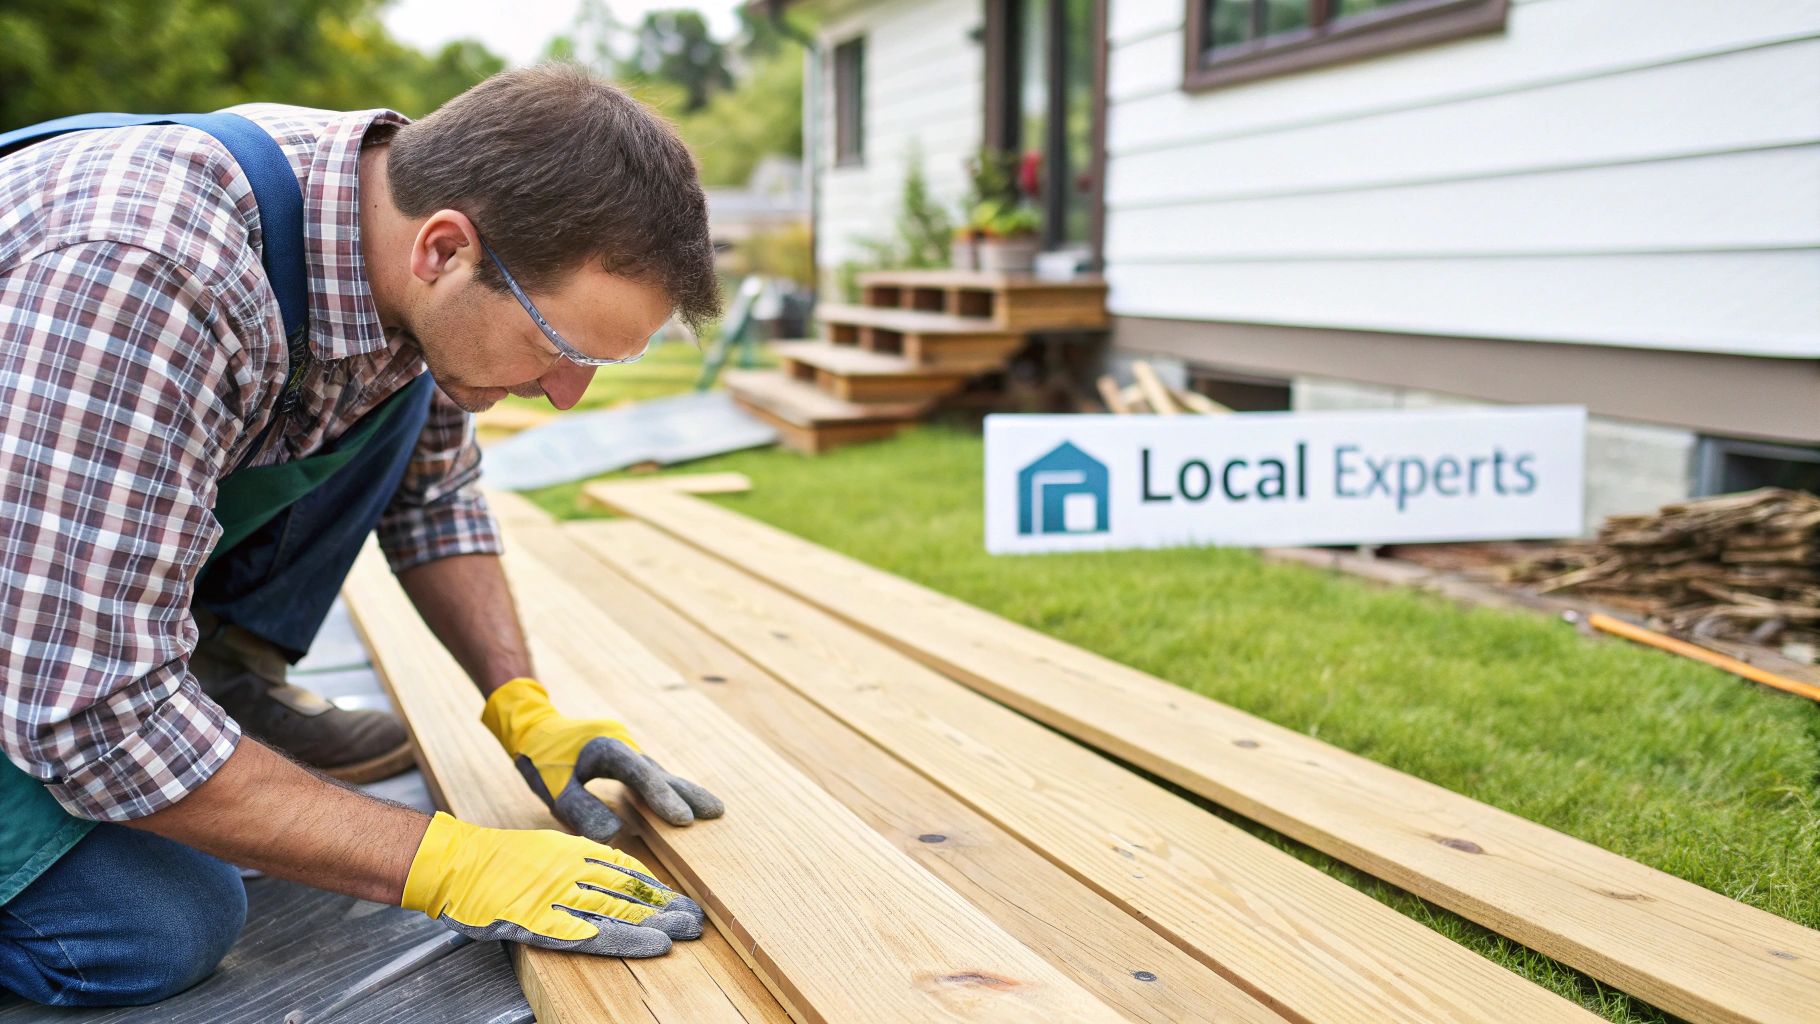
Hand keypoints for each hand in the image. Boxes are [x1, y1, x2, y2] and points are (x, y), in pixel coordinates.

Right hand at [402, 812, 702, 955]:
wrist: (454, 864)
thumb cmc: (497, 861)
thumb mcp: (546, 850)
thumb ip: (579, 862)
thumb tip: (612, 876)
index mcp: (574, 852)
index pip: (626, 871)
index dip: (655, 888)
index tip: (680, 899)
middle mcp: (573, 871)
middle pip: (629, 891)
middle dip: (666, 905)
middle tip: (698, 918)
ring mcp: (559, 896)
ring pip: (620, 911)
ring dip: (659, 922)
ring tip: (690, 932)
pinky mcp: (543, 923)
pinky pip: (592, 935)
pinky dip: (627, 940)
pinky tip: (654, 946)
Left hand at [481, 677, 723, 841]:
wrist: (534, 726)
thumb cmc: (539, 757)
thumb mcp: (552, 788)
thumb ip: (580, 810)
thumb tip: (615, 835)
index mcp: (607, 747)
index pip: (640, 774)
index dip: (662, 797)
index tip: (683, 820)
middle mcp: (624, 746)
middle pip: (661, 772)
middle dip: (688, 794)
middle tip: (717, 813)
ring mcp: (627, 752)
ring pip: (660, 774)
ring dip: (683, 792)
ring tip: (713, 811)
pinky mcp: (626, 760)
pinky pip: (651, 777)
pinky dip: (668, 791)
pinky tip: (683, 804)